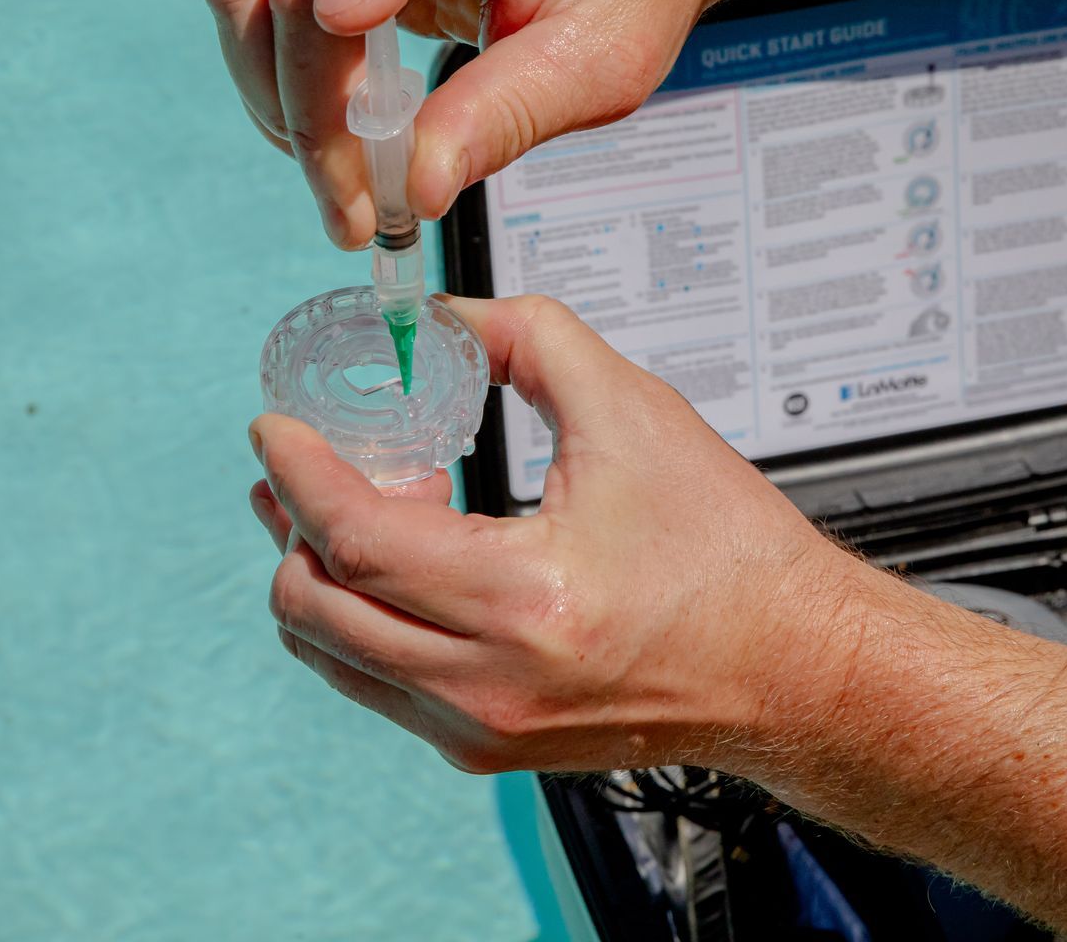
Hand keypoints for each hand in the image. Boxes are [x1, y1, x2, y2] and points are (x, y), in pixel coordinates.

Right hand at [202, 0, 716, 248]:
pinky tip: (335, 152)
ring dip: (280, 105)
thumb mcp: (604, 57)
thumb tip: (416, 186)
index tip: (351, 28)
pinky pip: (253, 12)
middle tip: (360, 213)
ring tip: (348, 197)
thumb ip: (512, 110)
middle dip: (316, 101)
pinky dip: (279, 92)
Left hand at [245, 294, 873, 773]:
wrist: (792, 665)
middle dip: (290, 523)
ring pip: (331, 655)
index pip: (353, 538)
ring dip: (317, 574)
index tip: (274, 428)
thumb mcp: (634, 412)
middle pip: (315, 606)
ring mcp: (481, 728)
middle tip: (310, 463)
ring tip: (358, 509)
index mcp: (523, 600)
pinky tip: (407, 565)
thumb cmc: (729, 555)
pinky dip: (360, 620)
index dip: (298, 472)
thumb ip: (528, 338)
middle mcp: (487, 684)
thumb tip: (446, 319)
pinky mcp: (488, 746)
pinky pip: (375, 685)